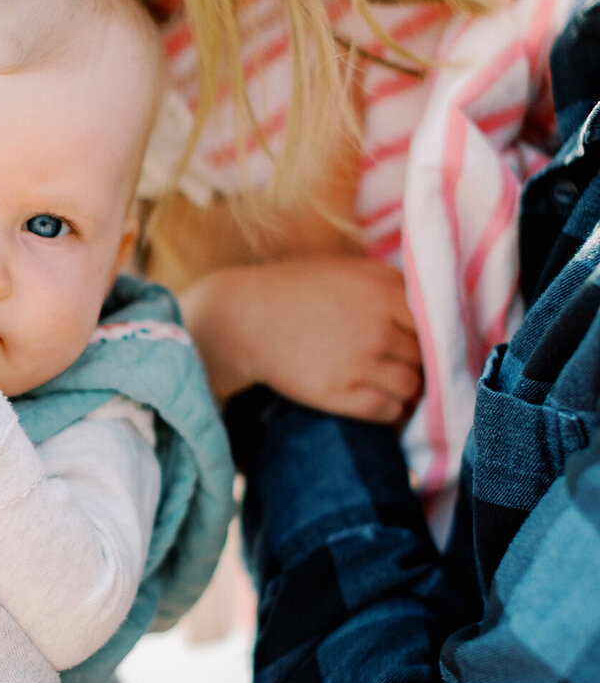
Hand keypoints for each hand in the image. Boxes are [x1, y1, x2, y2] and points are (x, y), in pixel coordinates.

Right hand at [183, 256, 422, 424]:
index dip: (434, 335)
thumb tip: (436, 313)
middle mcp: (376, 327)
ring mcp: (357, 363)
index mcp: (384, 290)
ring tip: (396, 386)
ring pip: (411, 387)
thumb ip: (394, 286)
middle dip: (421, 364)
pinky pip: (387, 411)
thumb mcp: (351, 270)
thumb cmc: (300, 289)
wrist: (246, 318)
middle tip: (407, 366)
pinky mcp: (338, 394)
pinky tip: (382, 403)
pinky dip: (392, 412)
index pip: (436, 322)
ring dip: (409, 390)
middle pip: (426, 357)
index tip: (428, 343)